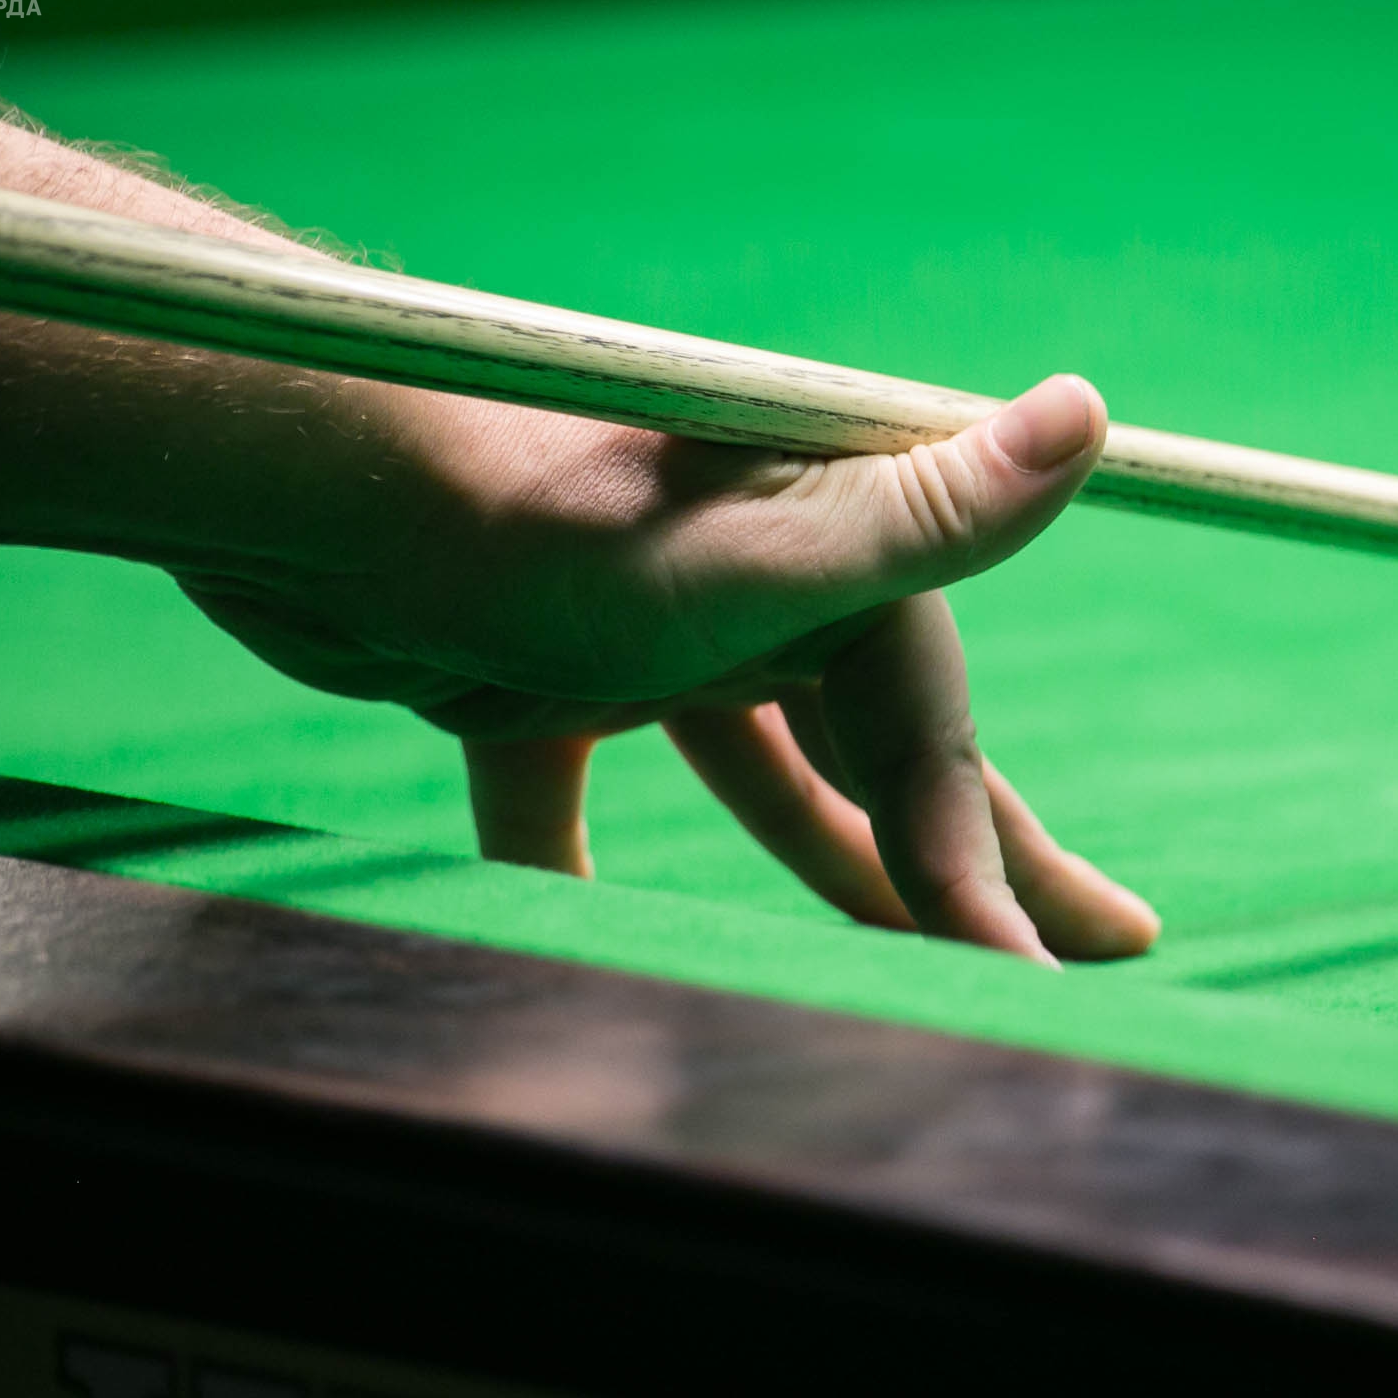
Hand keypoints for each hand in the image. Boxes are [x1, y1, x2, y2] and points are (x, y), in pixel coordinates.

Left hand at [174, 374, 1159, 963]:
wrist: (300, 490)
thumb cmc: (537, 512)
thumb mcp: (758, 543)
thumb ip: (926, 512)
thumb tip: (1088, 411)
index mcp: (833, 548)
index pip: (935, 741)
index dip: (987, 866)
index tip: (1032, 986)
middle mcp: (755, 585)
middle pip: (886, 752)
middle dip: (981, 857)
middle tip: (1097, 947)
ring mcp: (644, 635)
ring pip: (758, 779)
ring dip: (825, 869)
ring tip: (891, 965)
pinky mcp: (530, 677)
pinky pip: (574, 795)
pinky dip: (582, 864)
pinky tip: (595, 938)